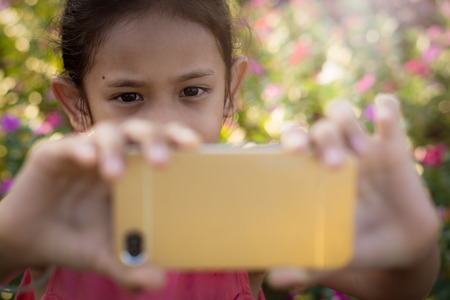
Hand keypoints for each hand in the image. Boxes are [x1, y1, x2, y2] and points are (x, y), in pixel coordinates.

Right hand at [0, 119, 199, 289]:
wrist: (31, 241)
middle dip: (154, 141)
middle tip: (163, 163)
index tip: (196, 148)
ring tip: (115, 175)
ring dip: (114, 150)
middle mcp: (113, 156)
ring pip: (106, 133)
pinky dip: (79, 149)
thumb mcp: (106, 257)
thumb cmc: (78, 240)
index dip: (178, 140)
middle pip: (139, 131)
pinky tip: (88, 159)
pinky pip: (67, 145)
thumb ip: (131, 268)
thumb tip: (161, 281)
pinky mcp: (52, 155)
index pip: (161, 144)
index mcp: (133, 172)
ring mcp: (84, 152)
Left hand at [269, 94, 440, 286]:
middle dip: (319, 138)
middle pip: (315, 128)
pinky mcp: (392, 146)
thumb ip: (305, 263)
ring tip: (358, 155)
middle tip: (328, 164)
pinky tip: (383, 111)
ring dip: (345, 125)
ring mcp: (360, 147)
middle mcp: (331, 155)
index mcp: (310, 175)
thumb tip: (273, 280)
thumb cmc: (355, 243)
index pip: (291, 146)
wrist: (400, 246)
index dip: (287, 141)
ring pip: (342, 114)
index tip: (289, 152)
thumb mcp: (332, 251)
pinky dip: (386, 109)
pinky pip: (388, 117)